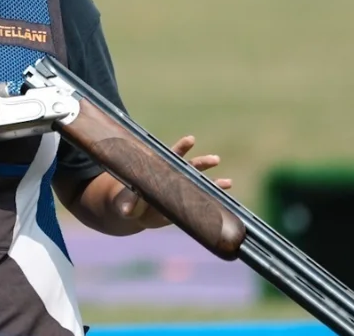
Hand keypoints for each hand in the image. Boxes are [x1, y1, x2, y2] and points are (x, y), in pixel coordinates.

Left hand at [114, 135, 232, 229]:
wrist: (136, 213)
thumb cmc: (128, 201)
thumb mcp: (126, 202)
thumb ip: (128, 204)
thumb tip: (127, 210)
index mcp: (159, 169)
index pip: (171, 155)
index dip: (181, 147)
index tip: (191, 140)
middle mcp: (173, 177)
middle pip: (190, 166)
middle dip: (202, 162)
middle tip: (215, 159)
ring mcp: (181, 189)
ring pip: (199, 183)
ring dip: (213, 182)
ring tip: (227, 182)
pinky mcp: (185, 203)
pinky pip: (202, 199)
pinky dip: (213, 198)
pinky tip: (226, 198)